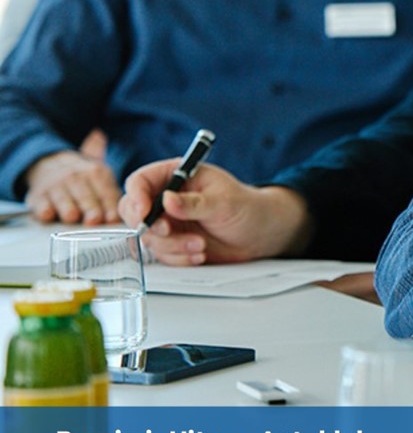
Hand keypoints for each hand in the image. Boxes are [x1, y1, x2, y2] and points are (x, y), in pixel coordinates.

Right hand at [23, 150, 122, 223]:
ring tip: (73, 217)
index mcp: (97, 173)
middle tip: (95, 220)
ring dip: (69, 210)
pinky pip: (42, 205)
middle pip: (87, 197)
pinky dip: (45, 211)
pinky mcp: (38, 196)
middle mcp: (76, 178)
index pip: (107, 192)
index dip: (111, 207)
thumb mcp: (102, 176)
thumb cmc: (83, 179)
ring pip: (65, 202)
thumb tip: (133, 208)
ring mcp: (56, 186)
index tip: (114, 219)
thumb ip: (115, 194)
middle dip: (92, 210)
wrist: (49, 163)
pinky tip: (49, 214)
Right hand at [118, 159, 312, 264]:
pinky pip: (161, 254)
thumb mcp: (223, 202)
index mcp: (176, 175)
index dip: (137, 197)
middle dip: (151, 227)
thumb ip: (194, 203)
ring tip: (201, 245)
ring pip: (148, 237)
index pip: (140, 181)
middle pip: (133, 211)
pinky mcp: (173, 242)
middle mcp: (167, 197)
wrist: (260, 233)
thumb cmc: (246, 207)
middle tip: (171, 232)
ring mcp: (168, 221)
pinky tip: (199, 254)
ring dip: (172, 246)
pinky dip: (178, 257)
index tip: (145, 214)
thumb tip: (167, 200)